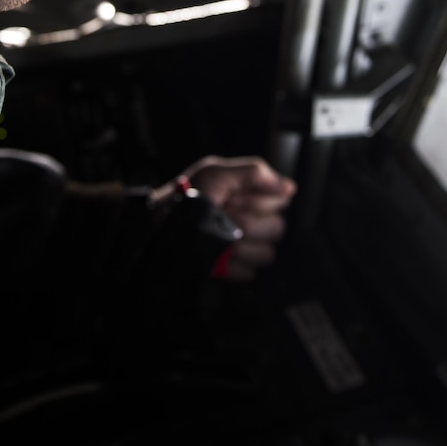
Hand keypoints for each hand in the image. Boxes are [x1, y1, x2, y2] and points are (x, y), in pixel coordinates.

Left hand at [178, 155, 297, 281]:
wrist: (158, 224)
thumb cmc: (185, 195)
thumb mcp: (215, 173)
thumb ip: (253, 173)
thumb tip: (288, 187)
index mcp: (251, 197)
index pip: (280, 200)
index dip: (260, 199)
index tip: (237, 197)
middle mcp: (251, 221)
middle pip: (277, 228)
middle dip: (249, 221)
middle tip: (226, 215)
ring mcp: (243, 247)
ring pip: (266, 253)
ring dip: (241, 245)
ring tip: (219, 236)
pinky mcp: (233, 269)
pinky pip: (248, 273)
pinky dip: (231, 264)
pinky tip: (216, 254)